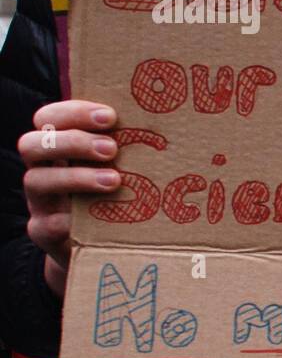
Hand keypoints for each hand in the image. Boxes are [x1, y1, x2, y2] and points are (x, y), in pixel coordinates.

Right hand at [19, 100, 120, 298]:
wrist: (99, 245)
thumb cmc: (116, 194)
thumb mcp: (119, 166)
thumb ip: (129, 145)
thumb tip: (175, 122)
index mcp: (58, 145)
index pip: (47, 117)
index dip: (73, 112)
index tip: (111, 116)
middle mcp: (42, 169)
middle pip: (31, 144)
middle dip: (72, 142)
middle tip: (112, 149)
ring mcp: (39, 201)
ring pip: (35, 181)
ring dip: (76, 177)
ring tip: (114, 180)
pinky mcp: (42, 232)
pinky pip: (47, 224)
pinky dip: (73, 219)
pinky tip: (101, 219)